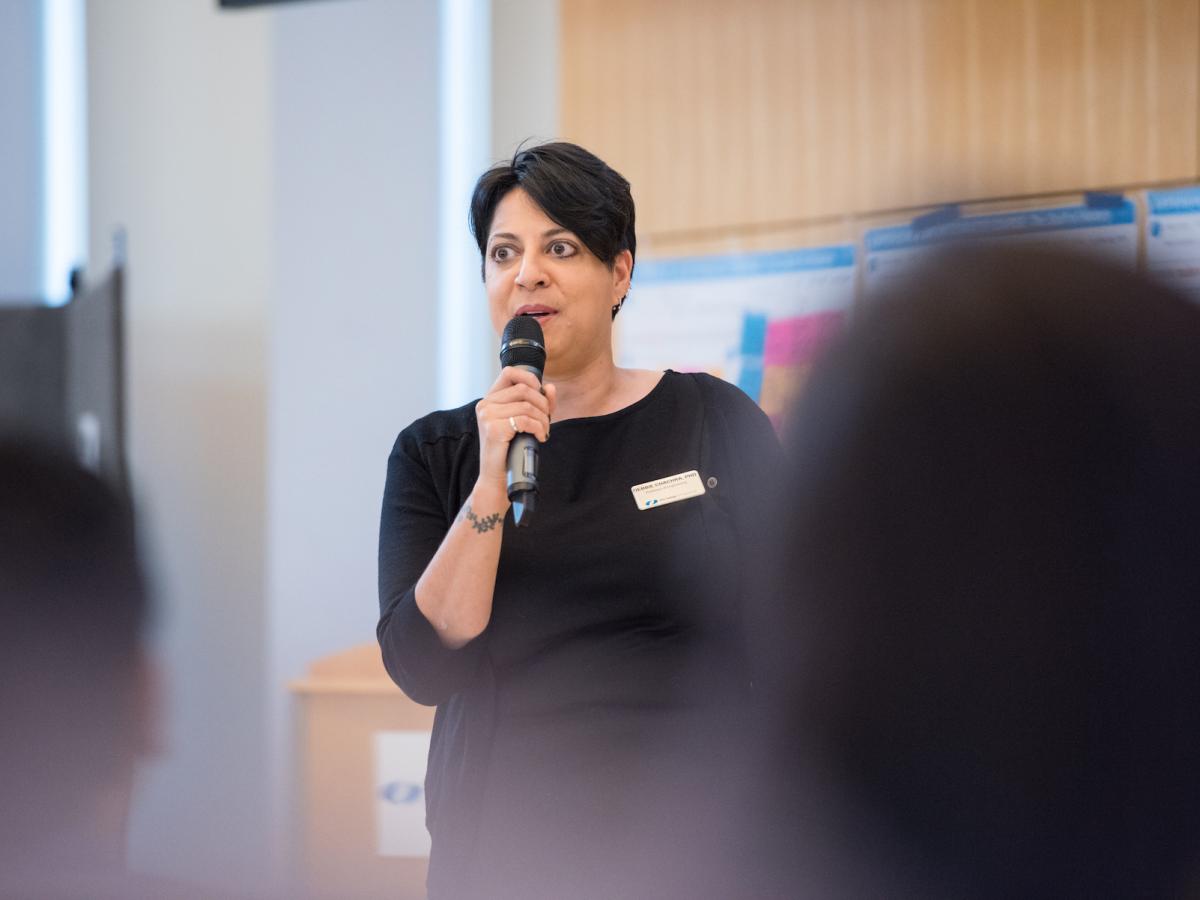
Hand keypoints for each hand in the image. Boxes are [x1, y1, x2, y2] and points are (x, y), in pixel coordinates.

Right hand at [474, 367, 556, 496]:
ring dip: (543, 419)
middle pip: (523, 389)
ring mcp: (487, 416)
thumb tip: (550, 387)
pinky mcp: (494, 429)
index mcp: (490, 399)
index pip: (510, 372)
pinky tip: (540, 437)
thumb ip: (538, 402)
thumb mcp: (525, 421)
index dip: (530, 378)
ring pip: (527, 405)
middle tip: (546, 420)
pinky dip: (539, 428)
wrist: (498, 476)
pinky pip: (525, 420)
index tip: (541, 394)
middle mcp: (485, 404)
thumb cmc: (511, 449)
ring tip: (544, 431)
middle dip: (542, 404)